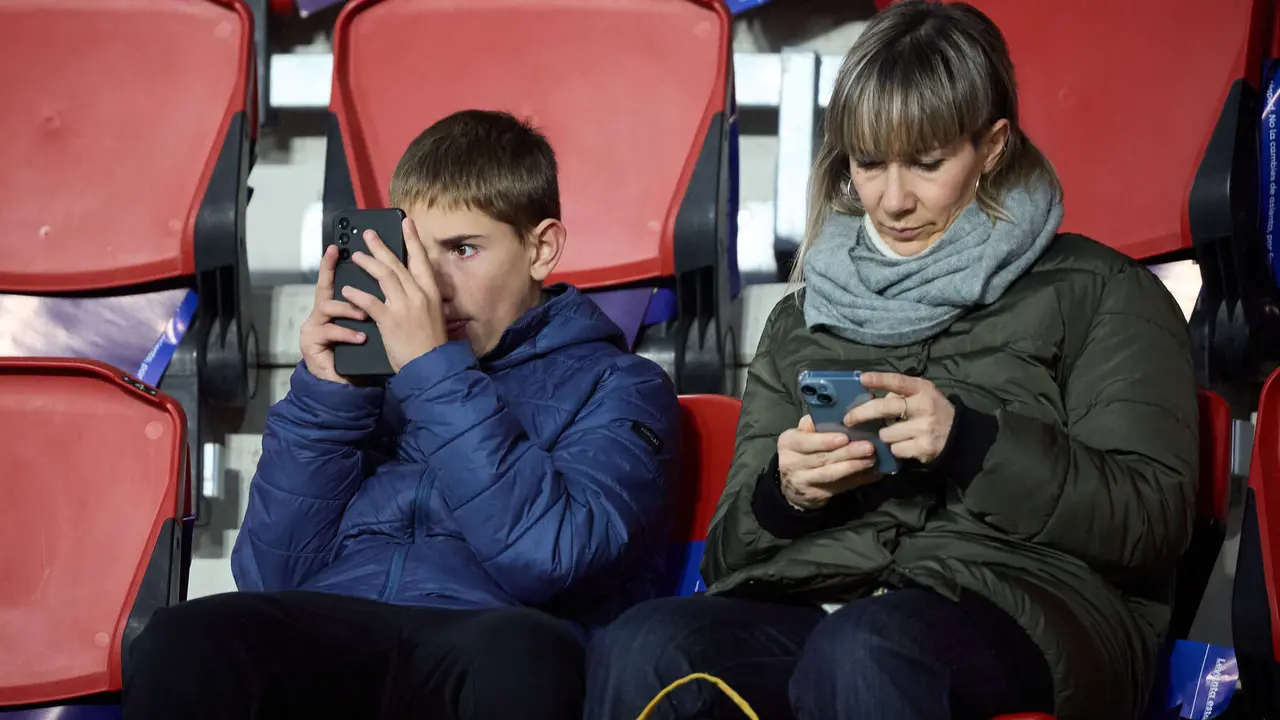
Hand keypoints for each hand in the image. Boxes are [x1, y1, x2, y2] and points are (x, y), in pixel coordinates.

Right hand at [300, 244, 368, 383]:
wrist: (346, 386)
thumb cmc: (359, 355)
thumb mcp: (368, 327)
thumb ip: (372, 308)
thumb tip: (389, 287)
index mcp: (337, 308)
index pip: (335, 281)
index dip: (332, 264)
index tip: (335, 247)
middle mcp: (321, 314)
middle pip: (324, 288)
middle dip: (331, 274)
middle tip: (348, 266)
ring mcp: (314, 327)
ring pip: (327, 308)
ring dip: (348, 310)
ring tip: (364, 315)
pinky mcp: (311, 342)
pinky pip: (330, 331)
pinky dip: (347, 333)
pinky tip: (361, 337)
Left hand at [341, 217, 447, 372]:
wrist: (431, 366)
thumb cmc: (432, 344)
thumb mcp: (434, 316)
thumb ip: (423, 299)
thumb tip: (414, 286)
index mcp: (431, 293)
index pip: (421, 260)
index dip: (413, 239)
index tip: (406, 223)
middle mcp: (419, 295)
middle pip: (397, 264)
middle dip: (381, 247)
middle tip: (368, 235)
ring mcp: (404, 307)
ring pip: (384, 276)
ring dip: (368, 263)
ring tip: (355, 256)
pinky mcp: (390, 321)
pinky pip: (370, 302)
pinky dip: (357, 294)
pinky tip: (347, 289)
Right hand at [777, 415, 880, 509]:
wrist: (792, 483)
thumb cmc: (802, 450)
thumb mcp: (802, 434)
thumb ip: (814, 425)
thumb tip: (836, 411)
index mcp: (788, 443)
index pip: (804, 442)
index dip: (825, 441)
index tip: (844, 437)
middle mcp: (791, 463)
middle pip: (822, 458)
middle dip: (847, 453)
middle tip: (868, 447)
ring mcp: (803, 481)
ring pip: (831, 474)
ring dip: (854, 466)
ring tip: (872, 459)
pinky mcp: (817, 494)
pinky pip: (841, 487)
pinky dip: (858, 480)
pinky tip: (873, 473)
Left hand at [846, 372, 955, 462]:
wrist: (959, 436)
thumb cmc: (933, 410)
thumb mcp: (922, 394)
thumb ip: (900, 393)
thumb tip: (869, 397)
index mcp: (922, 390)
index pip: (898, 381)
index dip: (879, 379)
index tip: (861, 379)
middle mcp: (923, 407)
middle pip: (883, 408)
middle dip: (861, 414)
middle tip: (848, 419)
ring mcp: (923, 428)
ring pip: (886, 433)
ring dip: (885, 435)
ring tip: (896, 433)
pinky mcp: (923, 448)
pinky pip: (895, 449)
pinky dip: (896, 448)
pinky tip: (906, 444)